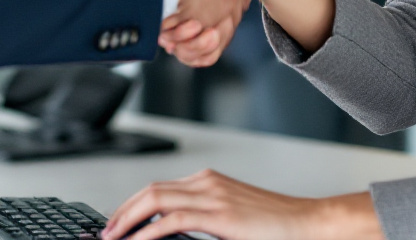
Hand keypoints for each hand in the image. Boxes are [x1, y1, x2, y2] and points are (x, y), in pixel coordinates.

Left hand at [100, 170, 382, 239]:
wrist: (309, 224)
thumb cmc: (276, 227)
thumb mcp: (231, 222)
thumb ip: (202, 222)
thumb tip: (171, 236)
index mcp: (208, 181)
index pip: (158, 188)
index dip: (131, 205)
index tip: (117, 224)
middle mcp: (207, 182)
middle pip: (150, 190)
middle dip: (122, 211)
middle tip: (106, 233)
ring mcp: (213, 194)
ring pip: (155, 199)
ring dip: (128, 219)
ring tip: (113, 238)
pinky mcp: (220, 213)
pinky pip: (173, 220)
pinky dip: (149, 232)